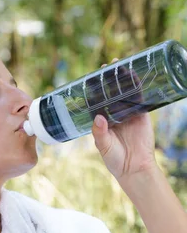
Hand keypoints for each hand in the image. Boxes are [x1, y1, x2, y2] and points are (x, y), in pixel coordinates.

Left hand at [91, 58, 156, 180]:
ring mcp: (128, 114)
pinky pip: (139, 99)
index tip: (91, 77)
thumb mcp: (104, 147)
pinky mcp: (140, 115)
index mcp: (101, 121)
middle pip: (111, 93)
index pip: (97, 101)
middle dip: (109, 79)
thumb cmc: (115, 160)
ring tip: (120, 65)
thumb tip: (99, 117)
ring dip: (123, 79)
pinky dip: (137, 87)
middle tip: (107, 65)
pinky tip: (134, 76)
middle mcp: (114, 115)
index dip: (94, 89)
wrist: (135, 168)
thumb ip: (100, 133)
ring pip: (125, 93)